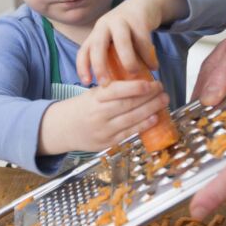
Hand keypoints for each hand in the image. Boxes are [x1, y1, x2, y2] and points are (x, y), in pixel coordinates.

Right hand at [39, 79, 168, 153]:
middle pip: (129, 105)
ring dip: (151, 110)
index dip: (136, 87)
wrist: (62, 129)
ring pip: (132, 119)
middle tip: (162, 90)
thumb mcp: (92, 94)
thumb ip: (111, 90)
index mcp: (94, 98)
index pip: (117, 91)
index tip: (151, 82)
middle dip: (150, 97)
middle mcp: (99, 114)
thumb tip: (140, 83)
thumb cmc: (81, 108)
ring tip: (163, 102)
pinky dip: (144, 125)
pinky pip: (129, 133)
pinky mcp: (107, 142)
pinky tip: (154, 118)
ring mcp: (104, 130)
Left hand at [76, 0, 186, 85]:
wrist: (145, 3)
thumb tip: (115, 87)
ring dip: (127, 60)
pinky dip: (148, 56)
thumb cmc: (127, 30)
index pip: (84, 50)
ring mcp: (121, 20)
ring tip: (135, 73)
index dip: (82, 66)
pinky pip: (143, 40)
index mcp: (96, 33)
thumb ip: (112, 58)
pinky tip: (154, 66)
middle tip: (106, 84)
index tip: (86, 82)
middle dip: (99, 66)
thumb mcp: (114, 41)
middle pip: (98, 45)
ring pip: (122, 42)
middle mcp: (104, 25)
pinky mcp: (138, 19)